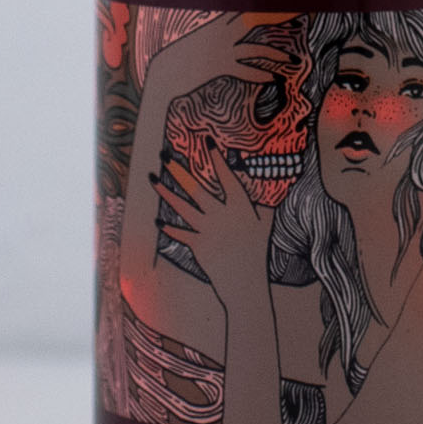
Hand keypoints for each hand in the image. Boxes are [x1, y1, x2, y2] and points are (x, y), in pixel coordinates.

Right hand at [145, 12, 298, 100]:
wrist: (163, 73)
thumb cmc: (181, 56)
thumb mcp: (201, 36)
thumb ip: (220, 27)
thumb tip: (239, 24)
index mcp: (217, 19)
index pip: (247, 1)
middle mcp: (221, 31)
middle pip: (257, 19)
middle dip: (280, 17)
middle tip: (301, 19)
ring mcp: (219, 48)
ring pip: (255, 48)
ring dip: (277, 55)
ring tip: (294, 61)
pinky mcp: (216, 67)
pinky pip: (243, 70)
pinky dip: (258, 74)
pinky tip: (272, 79)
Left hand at [152, 139, 274, 315]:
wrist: (245, 281)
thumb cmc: (258, 251)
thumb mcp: (266, 224)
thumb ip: (263, 205)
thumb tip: (269, 187)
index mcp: (239, 206)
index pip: (226, 177)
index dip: (217, 159)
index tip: (207, 142)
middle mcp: (220, 214)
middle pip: (195, 189)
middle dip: (178, 171)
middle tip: (165, 157)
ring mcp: (207, 230)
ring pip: (182, 207)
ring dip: (166, 192)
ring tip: (153, 179)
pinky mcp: (198, 245)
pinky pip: (180, 233)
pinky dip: (169, 228)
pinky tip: (158, 220)